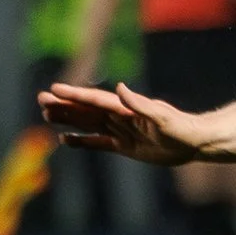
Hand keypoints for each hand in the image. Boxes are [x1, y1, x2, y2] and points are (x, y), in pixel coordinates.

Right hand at [38, 82, 212, 166]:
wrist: (194, 142)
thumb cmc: (182, 128)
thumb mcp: (162, 117)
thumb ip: (140, 104)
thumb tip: (120, 88)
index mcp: (127, 108)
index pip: (95, 101)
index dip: (75, 96)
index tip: (54, 90)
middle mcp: (121, 117)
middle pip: (86, 110)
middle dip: (64, 105)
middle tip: (41, 99)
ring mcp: (121, 131)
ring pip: (88, 124)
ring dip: (68, 119)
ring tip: (46, 114)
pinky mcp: (124, 146)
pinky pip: (98, 143)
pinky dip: (82, 141)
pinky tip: (65, 140)